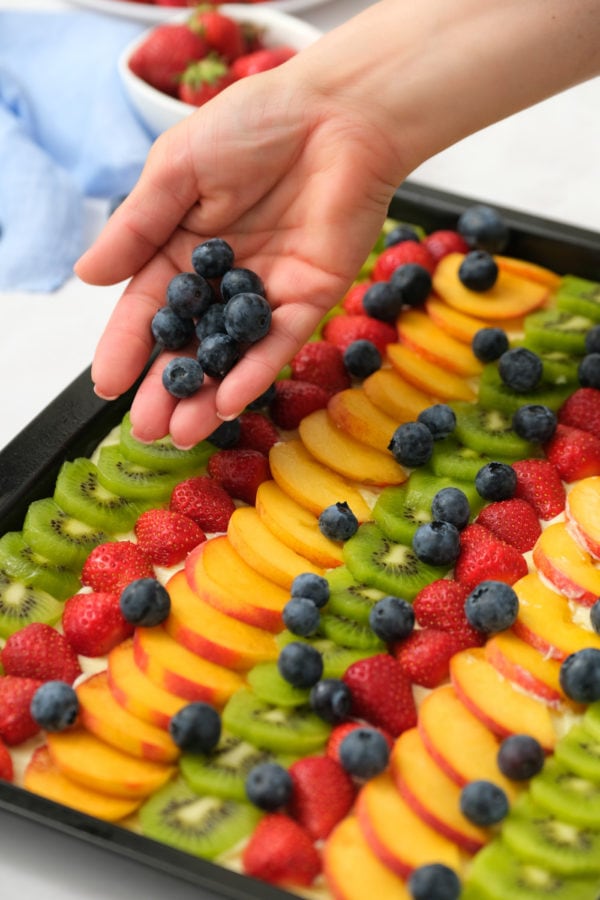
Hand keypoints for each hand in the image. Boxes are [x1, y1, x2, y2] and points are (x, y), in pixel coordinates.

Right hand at [75, 63, 400, 447]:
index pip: (149, 306)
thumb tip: (88, 275)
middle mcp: (224, 276)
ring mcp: (267, 290)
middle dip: (167, 385)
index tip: (106, 383)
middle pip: (190, 341)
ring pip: (233, 352)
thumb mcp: (177, 169)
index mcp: (184, 245)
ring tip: (182, 432)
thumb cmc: (254, 123)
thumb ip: (137, 226)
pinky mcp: (311, 296)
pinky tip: (230, 400)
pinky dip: (256, 370)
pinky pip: (280, 341)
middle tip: (147, 428)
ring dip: (209, 392)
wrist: (338, 112)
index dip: (127, 345)